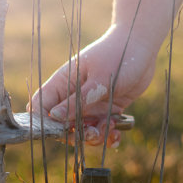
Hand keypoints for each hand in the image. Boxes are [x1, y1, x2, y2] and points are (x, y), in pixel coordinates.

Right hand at [30, 24, 156, 145]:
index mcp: (63, 83)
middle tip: (92, 132)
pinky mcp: (104, 110)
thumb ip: (78, 101)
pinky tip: (117, 132)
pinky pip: (100, 130)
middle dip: (74, 134)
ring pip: (81, 131)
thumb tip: (54, 117)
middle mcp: (72, 96)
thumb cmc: (118, 56)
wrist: (141, 45)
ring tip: (110, 126)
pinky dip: (107, 136)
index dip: (43, 123)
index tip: (59, 131)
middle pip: (61, 125)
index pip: (40, 106)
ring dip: (94, 136)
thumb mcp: (99, 81)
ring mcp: (88, 104)